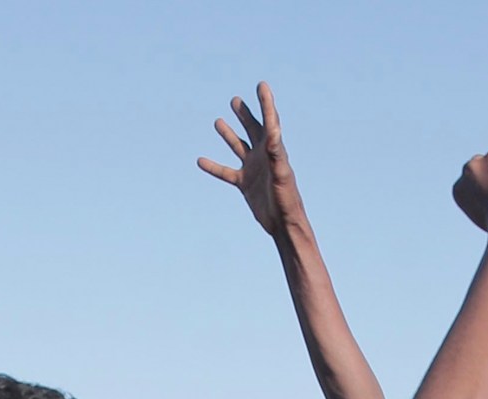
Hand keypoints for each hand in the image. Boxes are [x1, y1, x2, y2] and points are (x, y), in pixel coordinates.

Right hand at [196, 82, 300, 236]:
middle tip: (236, 100)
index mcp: (275, 149)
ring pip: (238, 147)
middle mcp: (264, 156)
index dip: (265, 102)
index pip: (270, 120)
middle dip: (245, 115)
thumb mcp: (282, 174)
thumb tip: (273, 131)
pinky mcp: (244, 183)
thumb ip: (277, 153)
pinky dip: (214, 167)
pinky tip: (200, 160)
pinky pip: (225, 172)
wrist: (283, 223)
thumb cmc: (287, 199)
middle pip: (253, 130)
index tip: (261, 85)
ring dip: (229, 135)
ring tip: (218, 121)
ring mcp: (253, 169)